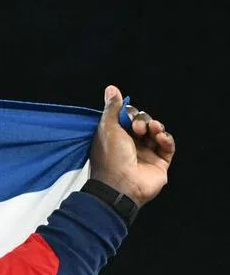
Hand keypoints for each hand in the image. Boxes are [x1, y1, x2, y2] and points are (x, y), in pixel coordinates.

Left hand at [89, 85, 175, 205]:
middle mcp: (130, 146)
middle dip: (143, 121)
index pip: (127, 119)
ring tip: (151, 130)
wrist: (121, 185)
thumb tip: (111, 89)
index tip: (129, 113)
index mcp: (115, 138)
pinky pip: (168, 146)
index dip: (130, 114)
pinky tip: (161, 138)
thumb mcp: (107, 128)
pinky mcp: (159, 163)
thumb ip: (112, 108)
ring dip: (156, 127)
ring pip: (157, 133)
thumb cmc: (110, 158)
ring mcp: (145, 155)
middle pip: (143, 124)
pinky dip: (166, 139)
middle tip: (138, 127)